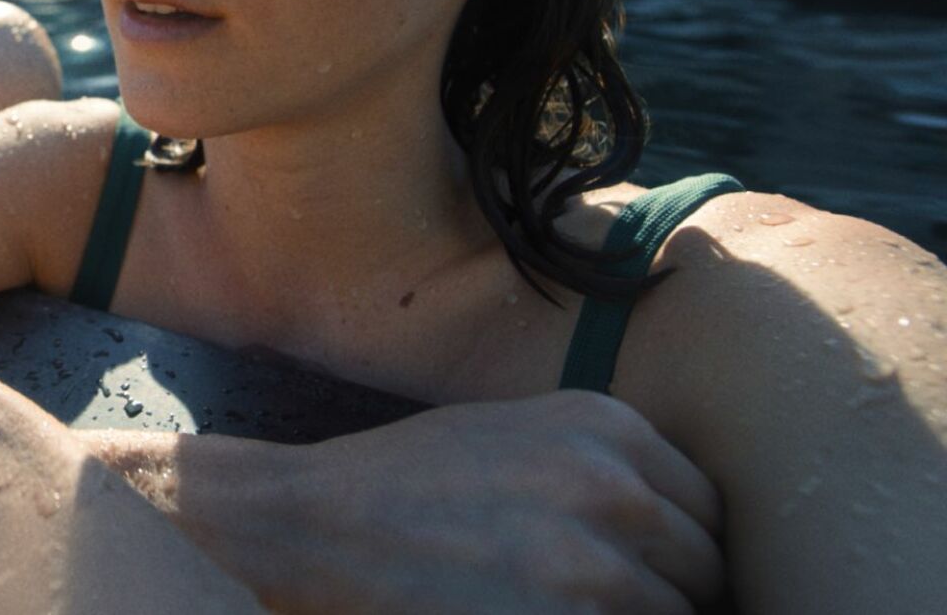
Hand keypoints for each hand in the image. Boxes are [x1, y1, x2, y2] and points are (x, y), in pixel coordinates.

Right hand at [147, 390, 723, 612]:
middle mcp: (614, 489)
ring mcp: (594, 567)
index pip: (710, 510)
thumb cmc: (406, 483)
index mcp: (609, 428)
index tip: (650, 571)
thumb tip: (676, 527)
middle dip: (667, 594)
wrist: (313, 522)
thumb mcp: (515, 434)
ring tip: (556, 605)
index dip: (681, 550)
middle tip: (597, 599)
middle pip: (705, 571)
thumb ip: (603, 465)